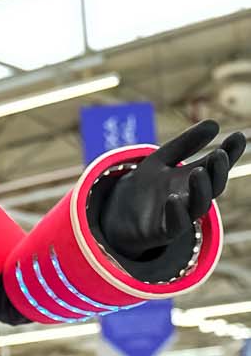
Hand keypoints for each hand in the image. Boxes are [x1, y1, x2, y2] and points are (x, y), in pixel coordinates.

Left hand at [96, 120, 245, 260]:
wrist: (117, 214)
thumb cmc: (146, 186)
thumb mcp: (161, 159)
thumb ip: (185, 144)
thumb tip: (214, 123)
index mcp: (193, 179)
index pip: (216, 166)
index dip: (229, 153)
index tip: (238, 137)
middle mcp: (191, 197)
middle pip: (212, 186)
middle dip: (218, 171)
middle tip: (218, 154)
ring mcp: (179, 215)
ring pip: (198, 206)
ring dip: (201, 190)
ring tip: (199, 171)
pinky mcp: (162, 232)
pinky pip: (175, 225)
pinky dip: (176, 212)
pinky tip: (174, 198)